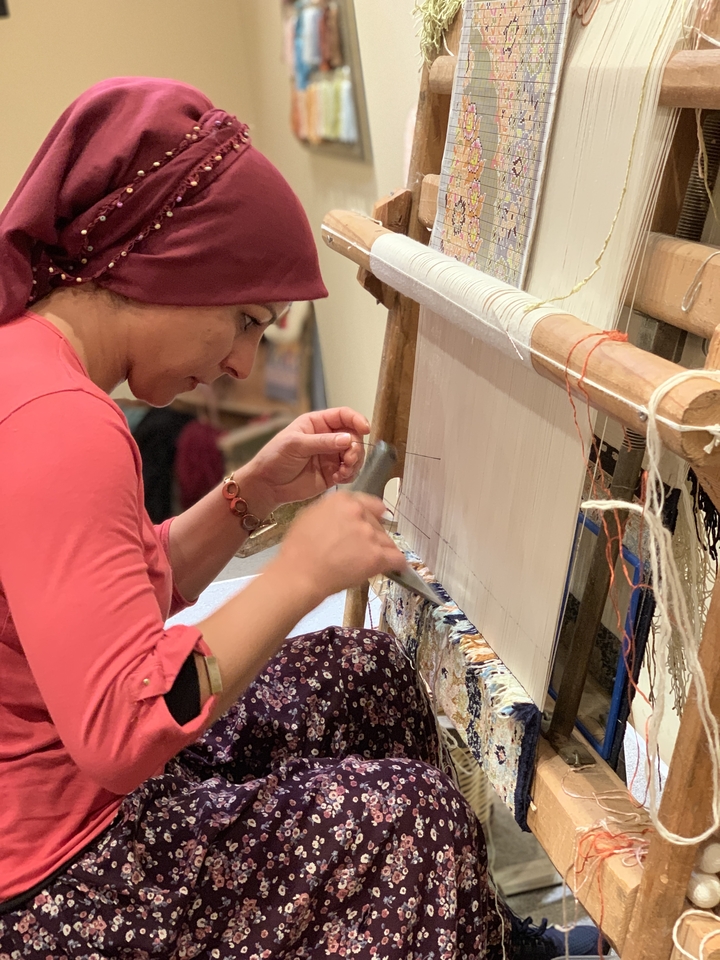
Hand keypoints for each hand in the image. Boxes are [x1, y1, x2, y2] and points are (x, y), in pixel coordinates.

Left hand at [237, 408, 369, 511]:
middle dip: (356, 447)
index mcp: (317, 423)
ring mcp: (331, 456)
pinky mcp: (333, 473)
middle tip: (349, 459)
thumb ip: (322, 442)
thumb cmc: (275, 458)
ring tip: (344, 471)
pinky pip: (350, 472)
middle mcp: (328, 438)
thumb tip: (348, 439)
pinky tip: (339, 478)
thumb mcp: (296, 445)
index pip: (343, 416)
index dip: (356, 420)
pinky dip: (350, 474)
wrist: (267, 485)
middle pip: (354, 436)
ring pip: (355, 455)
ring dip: (355, 463)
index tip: (365, 429)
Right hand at [272, 491, 405, 603]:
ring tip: (366, 563)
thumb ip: (334, 510)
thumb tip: (349, 514)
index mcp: (343, 500)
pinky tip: (395, 568)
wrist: (299, 574)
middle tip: (359, 550)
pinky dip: (397, 564)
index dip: (371, 516)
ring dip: (381, 550)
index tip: (369, 525)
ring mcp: (370, 535)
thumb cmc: (298, 548)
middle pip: (378, 524)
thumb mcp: (310, 515)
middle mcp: (360, 513)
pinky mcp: (377, 557)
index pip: (371, 504)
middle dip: (372, 536)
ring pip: (388, 541)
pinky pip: (397, 559)